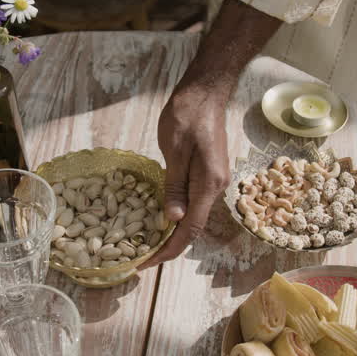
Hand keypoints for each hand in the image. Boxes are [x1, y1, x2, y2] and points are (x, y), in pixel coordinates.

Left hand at [141, 81, 230, 267]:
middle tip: (141, 256)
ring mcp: (214, 180)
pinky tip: (160, 216)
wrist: (205, 92)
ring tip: (147, 241)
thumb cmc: (187, 115)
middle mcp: (216, 187)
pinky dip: (177, 214)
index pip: (190, 229)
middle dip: (169, 245)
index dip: (168, 250)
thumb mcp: (174, 151)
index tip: (146, 263)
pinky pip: (193, 201)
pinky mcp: (209, 173)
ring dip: (172, 231)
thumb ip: (174, 186)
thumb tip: (171, 220)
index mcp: (208, 184)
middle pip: (193, 227)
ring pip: (193, 215)